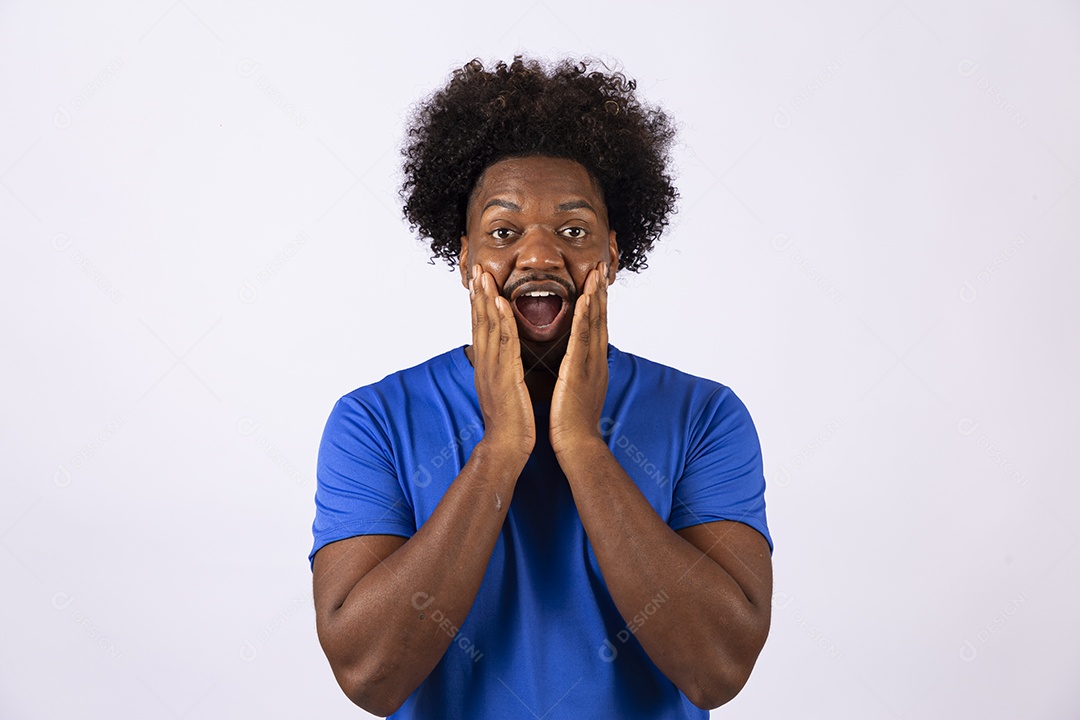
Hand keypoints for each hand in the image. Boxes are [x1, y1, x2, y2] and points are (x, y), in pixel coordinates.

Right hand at [468, 265, 534, 457]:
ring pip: (487, 327)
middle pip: (479, 322)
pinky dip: (501, 321)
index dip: (479, 304)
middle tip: (476, 268)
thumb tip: (504, 360)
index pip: (481, 328)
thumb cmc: (510, 421)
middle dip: (478, 294)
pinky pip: (503, 343)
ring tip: (484, 276)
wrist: (506, 446)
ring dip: (486, 299)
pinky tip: (500, 303)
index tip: (478, 282)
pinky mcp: (504, 375)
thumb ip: (502, 371)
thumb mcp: (504, 390)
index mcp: (487, 365)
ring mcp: (492, 368)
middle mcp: (485, 363)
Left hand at [550, 261, 609, 456]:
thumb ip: (576, 372)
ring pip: (593, 325)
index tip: (595, 282)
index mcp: (592, 364)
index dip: (597, 303)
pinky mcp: (579, 372)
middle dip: (599, 292)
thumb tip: (573, 363)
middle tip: (599, 267)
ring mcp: (590, 365)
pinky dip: (583, 319)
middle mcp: (595, 360)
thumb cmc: (572, 422)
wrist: (577, 445)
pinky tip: (583, 301)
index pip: (595, 327)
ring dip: (594, 297)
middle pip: (599, 319)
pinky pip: (582, 341)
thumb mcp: (575, 390)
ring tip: (595, 274)